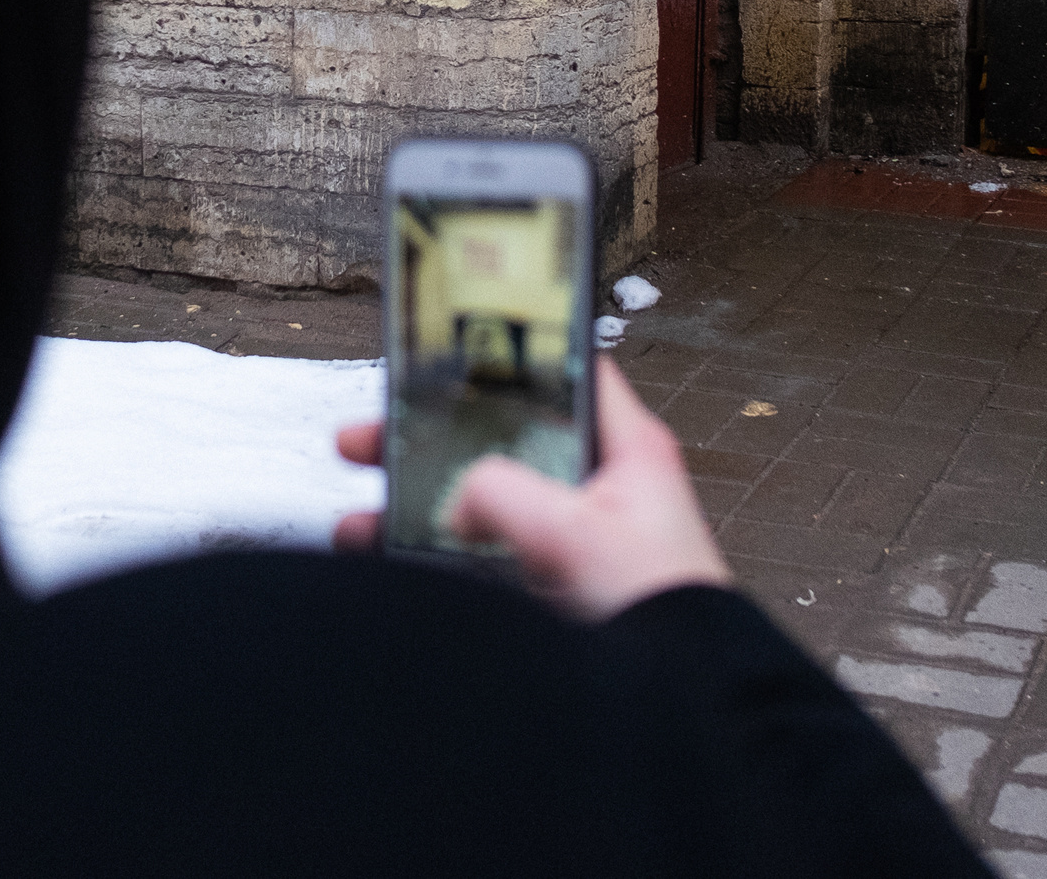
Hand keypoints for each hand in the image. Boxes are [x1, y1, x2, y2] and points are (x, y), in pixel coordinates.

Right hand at [332, 360, 732, 622]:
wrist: (682, 700)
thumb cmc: (665, 611)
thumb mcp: (576, 531)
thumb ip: (504, 492)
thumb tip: (459, 496)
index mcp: (624, 448)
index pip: (566, 368)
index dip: (510, 349)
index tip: (448, 347)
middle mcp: (598, 482)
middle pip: (502, 434)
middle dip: (432, 436)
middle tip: (376, 436)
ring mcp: (573, 531)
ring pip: (482, 494)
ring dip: (421, 498)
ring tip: (364, 513)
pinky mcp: (551, 579)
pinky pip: (481, 548)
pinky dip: (434, 550)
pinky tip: (390, 557)